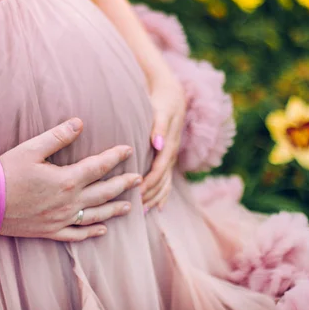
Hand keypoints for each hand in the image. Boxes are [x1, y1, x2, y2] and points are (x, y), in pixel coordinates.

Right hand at [0, 118, 140, 240]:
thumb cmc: (5, 172)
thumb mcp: (31, 149)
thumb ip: (57, 136)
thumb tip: (79, 122)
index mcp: (67, 180)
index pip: (99, 166)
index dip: (116, 157)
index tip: (129, 150)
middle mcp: (69, 202)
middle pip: (104, 192)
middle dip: (124, 184)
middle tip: (139, 179)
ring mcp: (60, 219)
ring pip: (96, 216)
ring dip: (114, 210)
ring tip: (129, 206)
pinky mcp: (49, 231)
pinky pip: (76, 235)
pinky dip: (91, 233)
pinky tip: (102, 231)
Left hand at [141, 76, 185, 210]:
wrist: (173, 96)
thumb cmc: (163, 102)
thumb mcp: (161, 111)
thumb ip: (159, 127)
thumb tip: (158, 145)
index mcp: (169, 146)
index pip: (159, 170)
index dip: (148, 183)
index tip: (136, 194)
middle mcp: (171, 155)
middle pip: (162, 181)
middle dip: (149, 196)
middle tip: (135, 209)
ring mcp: (171, 158)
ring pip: (165, 184)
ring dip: (155, 198)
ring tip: (143, 212)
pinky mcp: (168, 158)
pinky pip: (167, 181)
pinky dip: (162, 194)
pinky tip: (156, 208)